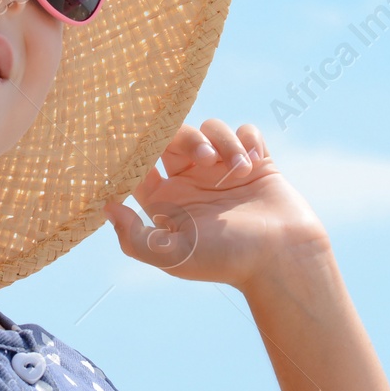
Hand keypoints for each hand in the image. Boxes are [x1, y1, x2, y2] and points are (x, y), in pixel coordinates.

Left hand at [103, 119, 330, 293]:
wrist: (283, 259)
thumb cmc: (226, 261)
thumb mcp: (171, 255)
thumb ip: (134, 236)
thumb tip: (107, 206)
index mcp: (166, 200)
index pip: (139, 163)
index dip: (135, 147)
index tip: (137, 134)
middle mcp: (191, 181)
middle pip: (174, 135)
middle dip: (188, 138)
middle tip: (206, 159)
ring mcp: (223, 170)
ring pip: (212, 129)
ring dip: (225, 142)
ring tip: (239, 171)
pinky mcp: (255, 162)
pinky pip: (246, 131)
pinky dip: (248, 140)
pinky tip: (253, 163)